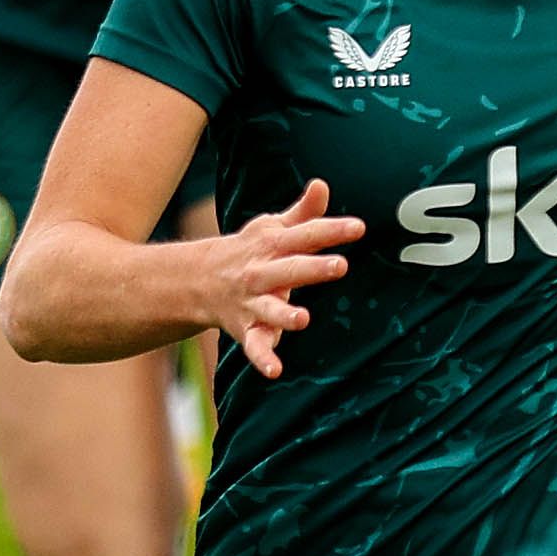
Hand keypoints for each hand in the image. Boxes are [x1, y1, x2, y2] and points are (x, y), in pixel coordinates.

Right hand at [208, 181, 363, 378]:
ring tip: (302, 319)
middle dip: (313, 269)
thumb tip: (322, 184)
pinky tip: (275, 370)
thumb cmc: (249, 251)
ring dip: (284, 315)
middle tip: (340, 266)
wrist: (197, 280)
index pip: (305, 235)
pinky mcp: (246, 329)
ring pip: (269, 310)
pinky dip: (262, 359)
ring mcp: (252, 302)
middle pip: (289, 269)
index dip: (332, 231)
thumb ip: (303, 213)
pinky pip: (254, 346)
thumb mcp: (271, 227)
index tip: (359, 228)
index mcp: (272, 245)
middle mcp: (261, 273)